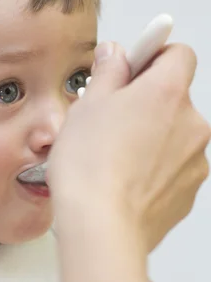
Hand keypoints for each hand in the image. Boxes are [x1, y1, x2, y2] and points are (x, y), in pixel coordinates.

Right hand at [49, 42, 210, 250]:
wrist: (101, 226)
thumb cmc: (90, 169)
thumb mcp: (87, 105)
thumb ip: (109, 71)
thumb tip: (115, 56)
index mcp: (167, 92)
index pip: (178, 54)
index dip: (154, 56)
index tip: (135, 65)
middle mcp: (191, 123)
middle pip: (174, 98)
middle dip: (146, 103)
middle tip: (111, 118)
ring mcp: (194, 160)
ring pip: (173, 136)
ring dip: (151, 138)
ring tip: (114, 156)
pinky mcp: (188, 191)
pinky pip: (173, 168)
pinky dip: (154, 169)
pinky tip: (123, 179)